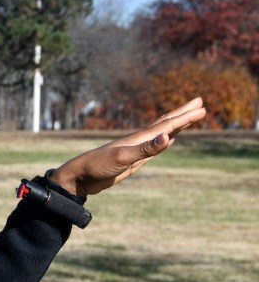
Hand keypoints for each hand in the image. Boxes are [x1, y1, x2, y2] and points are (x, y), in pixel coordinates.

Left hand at [49, 98, 206, 196]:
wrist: (79, 178)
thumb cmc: (98, 166)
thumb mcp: (122, 158)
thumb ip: (145, 150)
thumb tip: (168, 137)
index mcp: (139, 139)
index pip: (167, 124)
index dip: (185, 117)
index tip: (202, 107)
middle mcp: (139, 141)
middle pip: (165, 124)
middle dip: (183, 114)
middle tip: (200, 103)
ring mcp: (136, 150)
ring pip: (161, 134)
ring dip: (176, 125)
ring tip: (188, 117)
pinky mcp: (132, 160)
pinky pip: (153, 148)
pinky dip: (164, 141)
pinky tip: (168, 139)